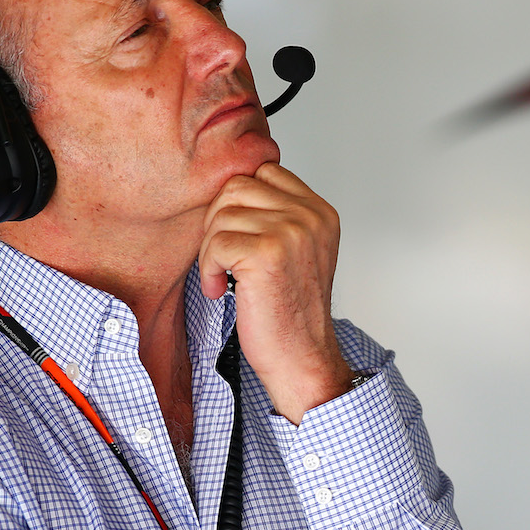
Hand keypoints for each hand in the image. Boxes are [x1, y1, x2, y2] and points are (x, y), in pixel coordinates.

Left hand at [199, 163, 351, 421]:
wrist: (302, 358)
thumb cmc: (291, 312)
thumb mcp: (297, 252)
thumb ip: (277, 215)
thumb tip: (230, 188)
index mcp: (321, 212)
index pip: (264, 171)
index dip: (238, 202)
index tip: (237, 236)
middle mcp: (312, 216)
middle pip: (238, 186)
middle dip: (218, 222)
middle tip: (224, 258)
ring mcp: (292, 232)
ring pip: (222, 213)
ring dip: (211, 248)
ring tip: (225, 277)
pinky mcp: (268, 254)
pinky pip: (215, 243)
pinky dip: (209, 269)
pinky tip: (223, 290)